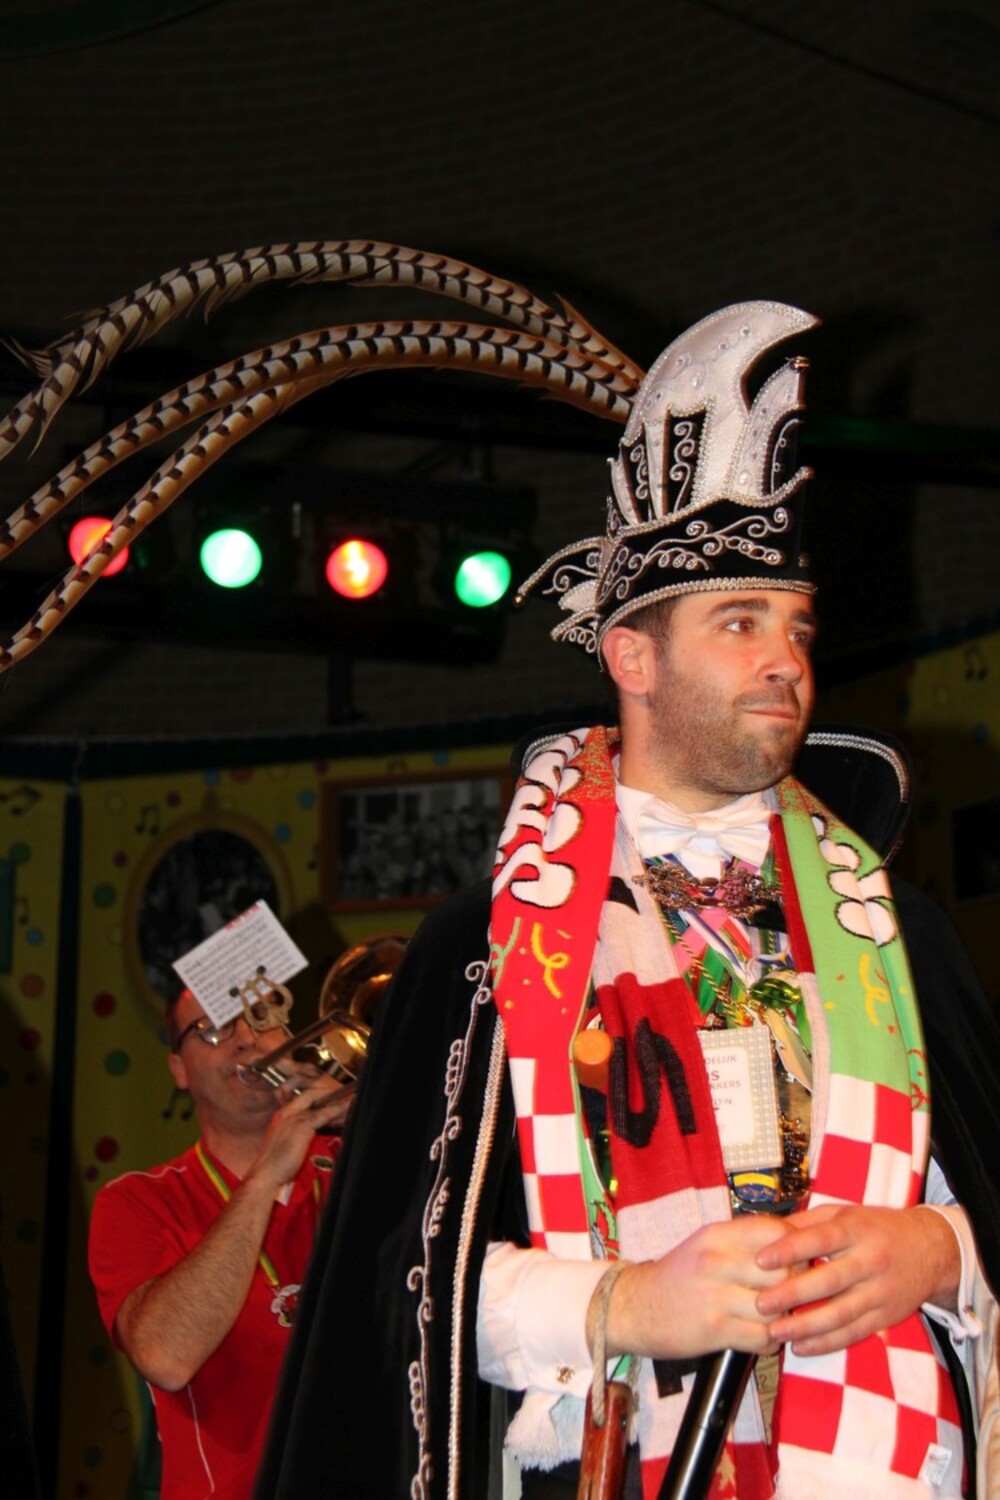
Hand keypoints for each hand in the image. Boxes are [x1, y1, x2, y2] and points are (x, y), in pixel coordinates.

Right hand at [248, 1073, 352, 1192]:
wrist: (266, 1174)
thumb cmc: (275, 1164)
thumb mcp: (286, 1142)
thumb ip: (299, 1133)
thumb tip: (314, 1132)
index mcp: (282, 1115)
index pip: (303, 1097)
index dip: (319, 1095)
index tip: (332, 1096)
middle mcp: (287, 1112)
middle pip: (312, 1094)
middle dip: (329, 1093)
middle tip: (344, 1096)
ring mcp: (294, 1118)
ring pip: (320, 1103)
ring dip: (337, 1101)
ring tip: (351, 1099)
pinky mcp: (302, 1126)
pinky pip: (324, 1114)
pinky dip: (337, 1109)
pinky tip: (347, 1106)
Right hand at [598, 1215, 794, 1360]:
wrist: (632, 1307)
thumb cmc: (677, 1276)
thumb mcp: (705, 1245)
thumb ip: (743, 1242)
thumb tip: (792, 1244)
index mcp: (716, 1234)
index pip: (775, 1231)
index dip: (796, 1247)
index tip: (798, 1261)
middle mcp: (716, 1260)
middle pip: (782, 1271)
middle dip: (796, 1287)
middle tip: (794, 1297)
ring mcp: (715, 1295)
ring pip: (776, 1307)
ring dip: (783, 1319)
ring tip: (778, 1320)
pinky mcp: (714, 1329)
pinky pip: (761, 1337)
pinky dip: (769, 1342)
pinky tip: (761, 1338)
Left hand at [754, 1203, 959, 1355]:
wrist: (931, 1249)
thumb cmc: (878, 1228)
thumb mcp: (845, 1214)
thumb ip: (807, 1222)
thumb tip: (767, 1229)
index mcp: (856, 1230)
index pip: (820, 1239)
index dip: (789, 1250)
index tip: (760, 1260)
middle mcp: (870, 1261)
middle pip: (829, 1280)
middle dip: (792, 1294)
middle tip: (761, 1303)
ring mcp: (880, 1292)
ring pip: (840, 1313)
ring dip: (805, 1326)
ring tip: (775, 1331)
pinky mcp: (885, 1316)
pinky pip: (853, 1333)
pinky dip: (826, 1343)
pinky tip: (801, 1346)